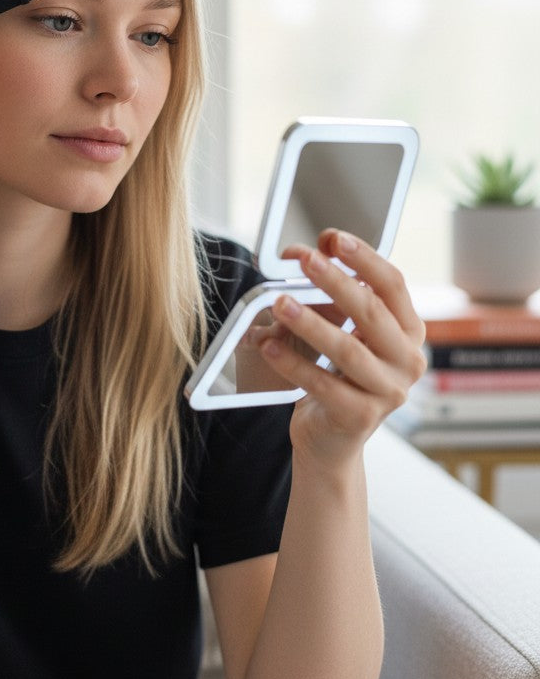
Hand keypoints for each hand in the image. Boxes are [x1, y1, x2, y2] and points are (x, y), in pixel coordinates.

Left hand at [254, 229, 426, 464]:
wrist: (332, 440)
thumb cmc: (339, 376)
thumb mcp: (347, 333)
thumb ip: (339, 297)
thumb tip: (314, 252)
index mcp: (409, 331)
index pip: (393, 285)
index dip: (365, 258)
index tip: (334, 238)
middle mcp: (408, 361)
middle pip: (371, 312)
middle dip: (335, 281)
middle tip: (304, 259)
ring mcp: (389, 392)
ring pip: (347, 350)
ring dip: (310, 322)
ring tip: (280, 302)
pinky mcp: (361, 417)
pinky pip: (323, 384)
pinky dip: (293, 363)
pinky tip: (269, 345)